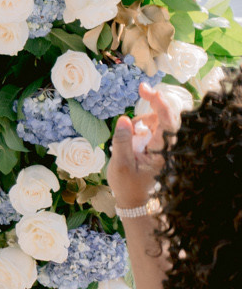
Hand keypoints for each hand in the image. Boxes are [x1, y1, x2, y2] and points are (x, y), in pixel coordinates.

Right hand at [107, 82, 180, 211]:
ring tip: (128, 136)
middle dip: (151, 105)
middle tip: (141, 89)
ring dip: (142, 121)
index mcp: (162, 152)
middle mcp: (167, 146)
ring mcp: (163, 145)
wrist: (133, 199)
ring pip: (157, 121)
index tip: (147, 90)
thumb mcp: (120, 164)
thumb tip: (124, 119)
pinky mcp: (158, 145)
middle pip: (164, 117)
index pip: (167, 122)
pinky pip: (152, 128)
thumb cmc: (127, 185)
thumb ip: (122, 141)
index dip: (160, 103)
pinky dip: (141, 126)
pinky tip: (131, 137)